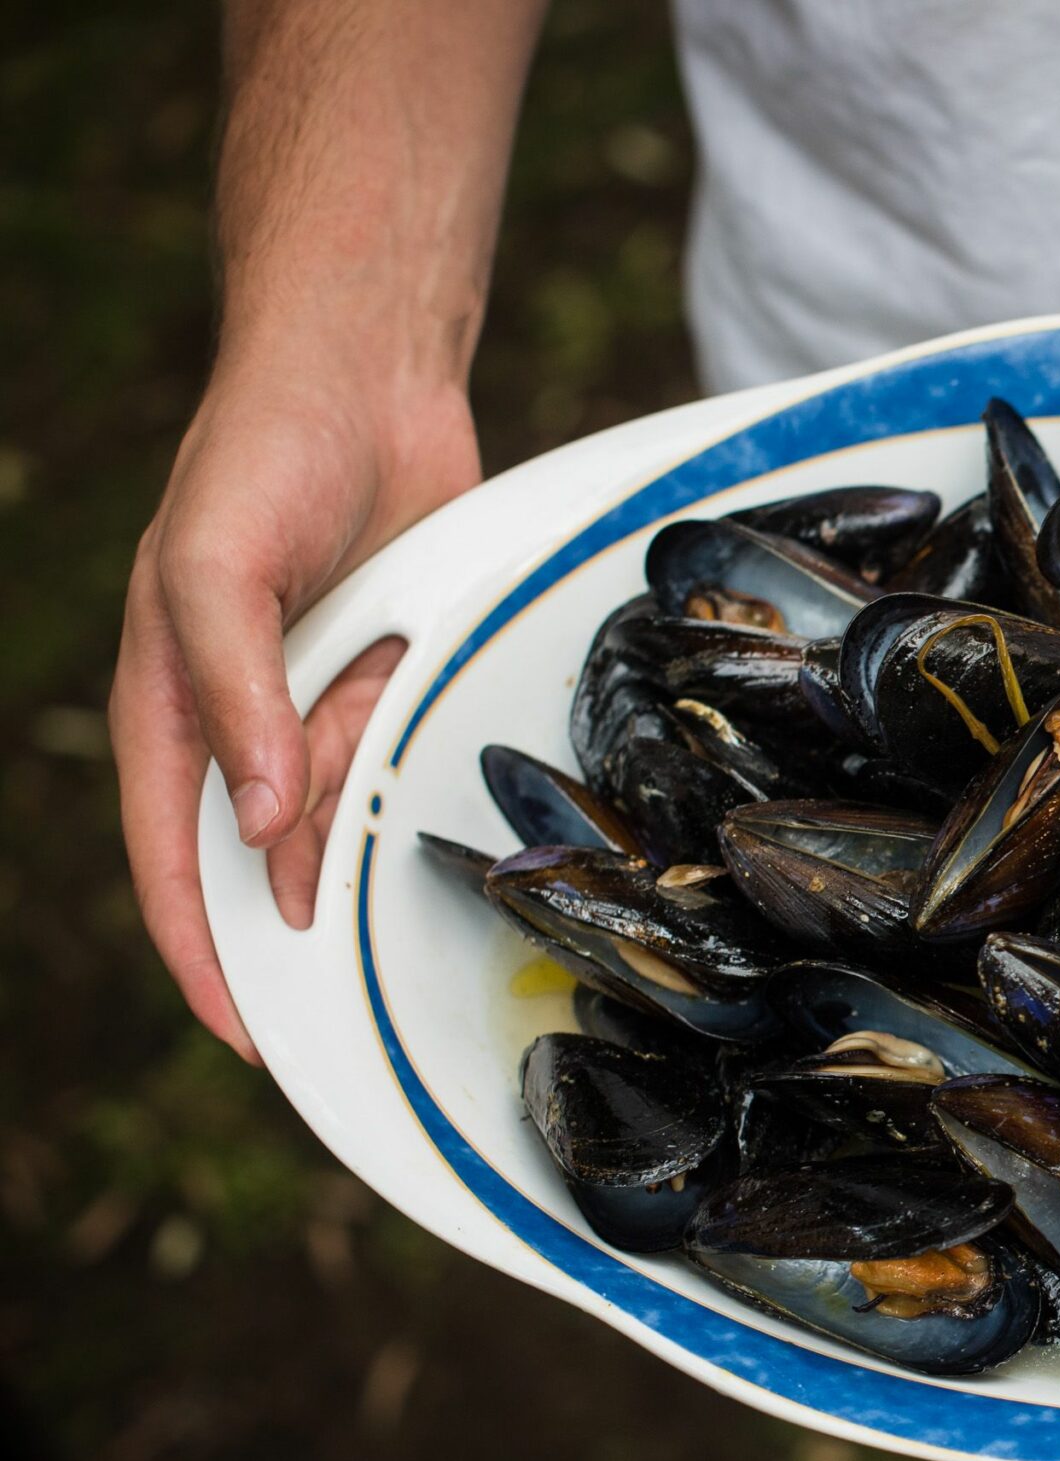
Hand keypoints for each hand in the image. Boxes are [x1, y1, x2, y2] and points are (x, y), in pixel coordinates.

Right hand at [110, 352, 478, 1060]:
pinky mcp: (387, 668)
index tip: (247, 1031)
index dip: (201, 948)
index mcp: (169, 697)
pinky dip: (412, 761)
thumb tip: (260, 823)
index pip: (171, 853)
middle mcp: (240, 709)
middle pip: (264, 848)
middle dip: (300, 910)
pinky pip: (400, 746)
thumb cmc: (263, 454)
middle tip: (357, 989)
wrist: (366, 373)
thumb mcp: (219, 568)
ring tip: (395, 788)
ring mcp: (316, 691)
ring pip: (344, 801)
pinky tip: (432, 752)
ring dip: (366, 816)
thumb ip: (235, 695)